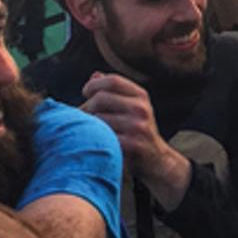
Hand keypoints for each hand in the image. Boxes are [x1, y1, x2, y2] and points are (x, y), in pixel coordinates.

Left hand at [80, 72, 189, 202]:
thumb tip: (95, 76)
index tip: (85, 93)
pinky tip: (97, 142)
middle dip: (86, 107)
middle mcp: (141, 109)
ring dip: (88, 125)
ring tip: (89, 131)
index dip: (94, 85)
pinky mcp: (132, 145)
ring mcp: (137, 127)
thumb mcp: (132, 107)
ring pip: (98, 119)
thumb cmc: (137, 132)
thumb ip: (114, 92)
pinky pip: (103, 137)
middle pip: (100, 98)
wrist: (155, 161)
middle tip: (82, 117)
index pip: (112, 80)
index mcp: (141, 96)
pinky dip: (95, 139)